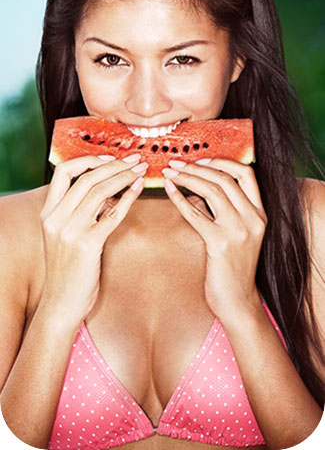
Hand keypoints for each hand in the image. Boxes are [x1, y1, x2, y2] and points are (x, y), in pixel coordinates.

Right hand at [39, 154, 146, 323]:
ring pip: (100, 192)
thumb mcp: (64, 235)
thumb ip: (78, 212)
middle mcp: (56, 218)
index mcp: (48, 213)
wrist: (62, 302)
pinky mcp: (88, 245)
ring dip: (124, 177)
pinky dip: (128, 198)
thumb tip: (107, 189)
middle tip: (135, 159)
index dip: (87, 160)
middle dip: (115, 165)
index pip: (63, 172)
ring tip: (141, 171)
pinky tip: (139, 189)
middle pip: (87, 178)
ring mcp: (70, 231)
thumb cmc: (68, 268)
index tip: (109, 157)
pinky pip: (112, 214)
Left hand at [163, 158, 266, 320]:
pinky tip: (168, 191)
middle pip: (225, 178)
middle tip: (175, 163)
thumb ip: (226, 211)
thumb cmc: (232, 268)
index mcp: (259, 213)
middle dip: (197, 166)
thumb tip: (197, 187)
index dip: (222, 161)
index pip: (246, 173)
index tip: (200, 159)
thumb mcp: (239, 235)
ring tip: (170, 173)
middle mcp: (253, 218)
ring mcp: (238, 231)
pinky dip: (179, 198)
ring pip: (212, 190)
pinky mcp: (219, 243)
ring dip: (187, 177)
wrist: (237, 301)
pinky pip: (196, 213)